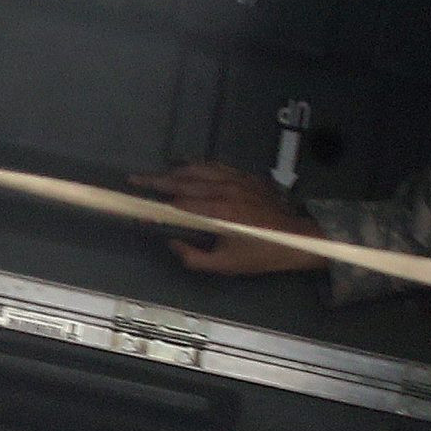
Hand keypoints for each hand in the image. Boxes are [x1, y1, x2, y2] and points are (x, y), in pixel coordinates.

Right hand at [129, 162, 323, 275]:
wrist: (296, 238)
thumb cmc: (261, 254)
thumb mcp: (226, 266)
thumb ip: (194, 257)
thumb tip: (172, 243)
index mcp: (218, 213)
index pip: (177, 206)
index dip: (155, 207)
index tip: (137, 208)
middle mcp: (224, 191)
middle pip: (182, 181)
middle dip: (156, 181)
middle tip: (135, 181)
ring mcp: (235, 180)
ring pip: (197, 169)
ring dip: (174, 171)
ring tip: (156, 174)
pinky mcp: (245, 176)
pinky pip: (215, 165)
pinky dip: (197, 165)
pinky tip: (187, 166)